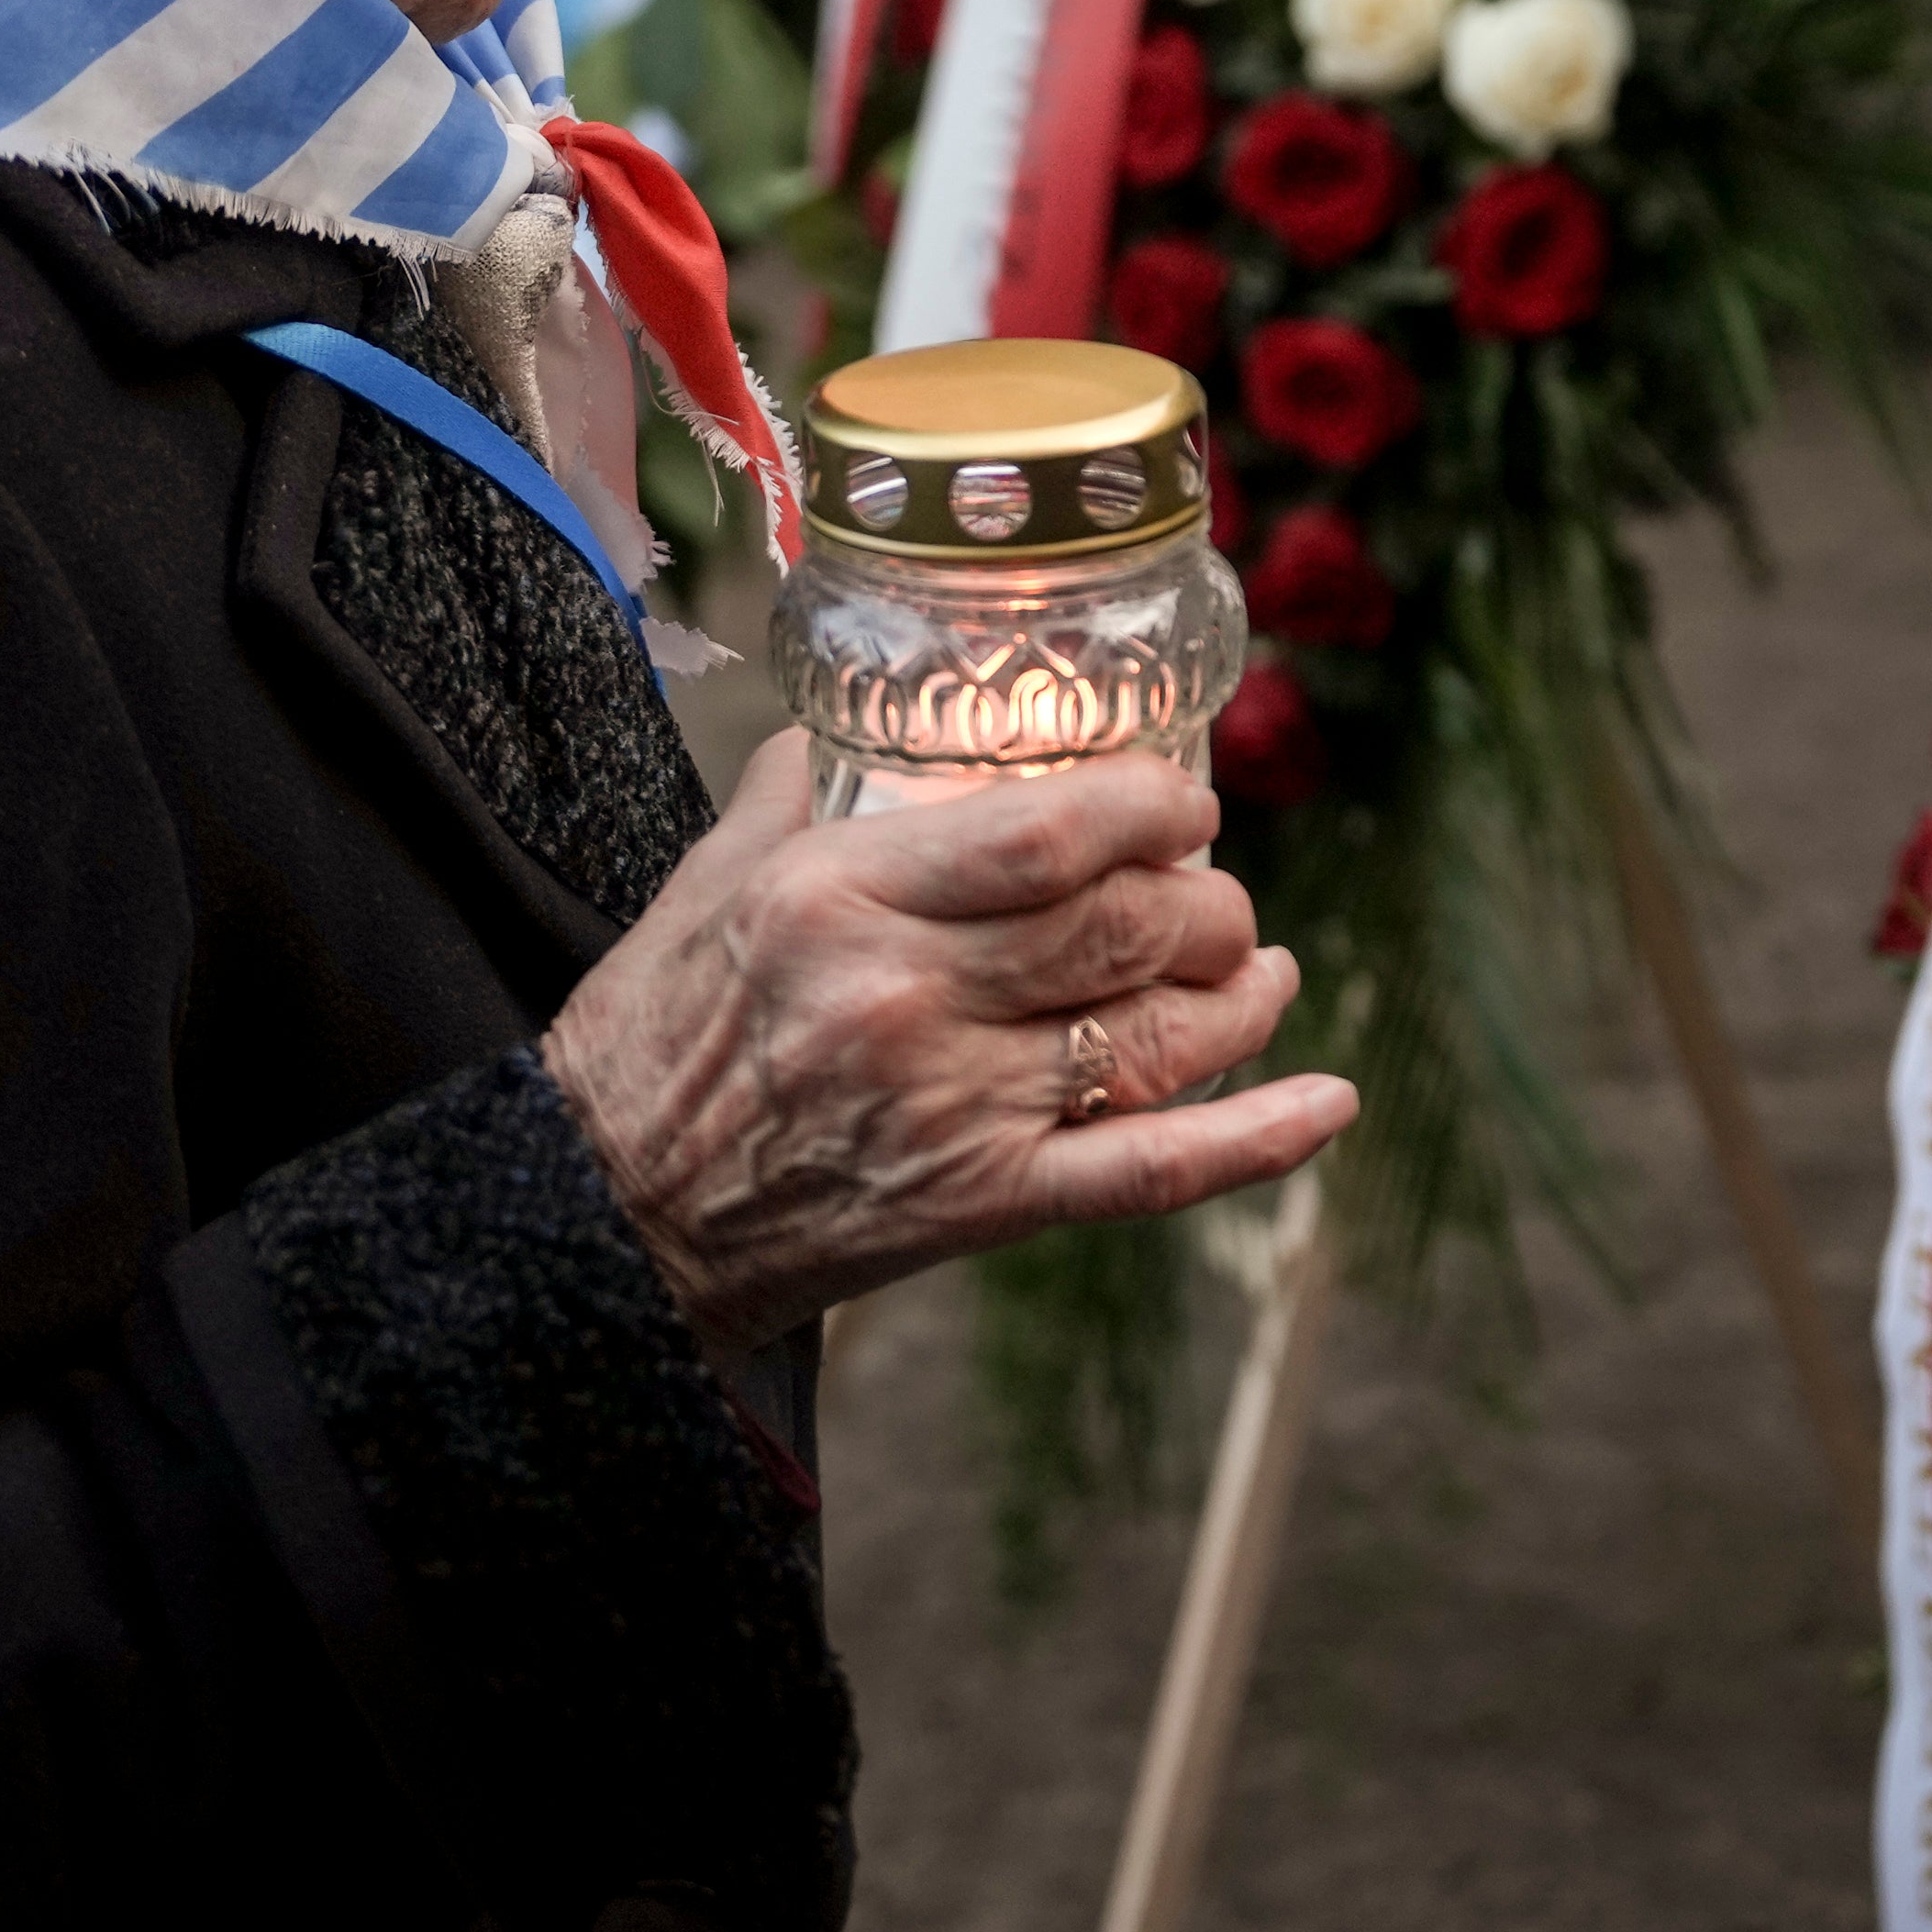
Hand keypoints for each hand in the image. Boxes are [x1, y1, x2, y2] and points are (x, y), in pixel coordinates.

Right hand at [539, 738, 1350, 1344]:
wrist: (601, 1217)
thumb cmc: (655, 1036)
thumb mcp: (710, 881)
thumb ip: (804, 788)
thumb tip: (875, 714)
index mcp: (843, 899)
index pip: (1051, 832)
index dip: (1154, 805)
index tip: (1186, 798)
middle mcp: (909, 999)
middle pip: (1128, 927)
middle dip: (1208, 899)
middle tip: (1216, 890)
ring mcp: (953, 1110)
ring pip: (1158, 1037)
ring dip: (1240, 995)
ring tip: (1257, 967)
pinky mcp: (978, 1205)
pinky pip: (1149, 1174)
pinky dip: (1256, 1141)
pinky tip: (1330, 1103)